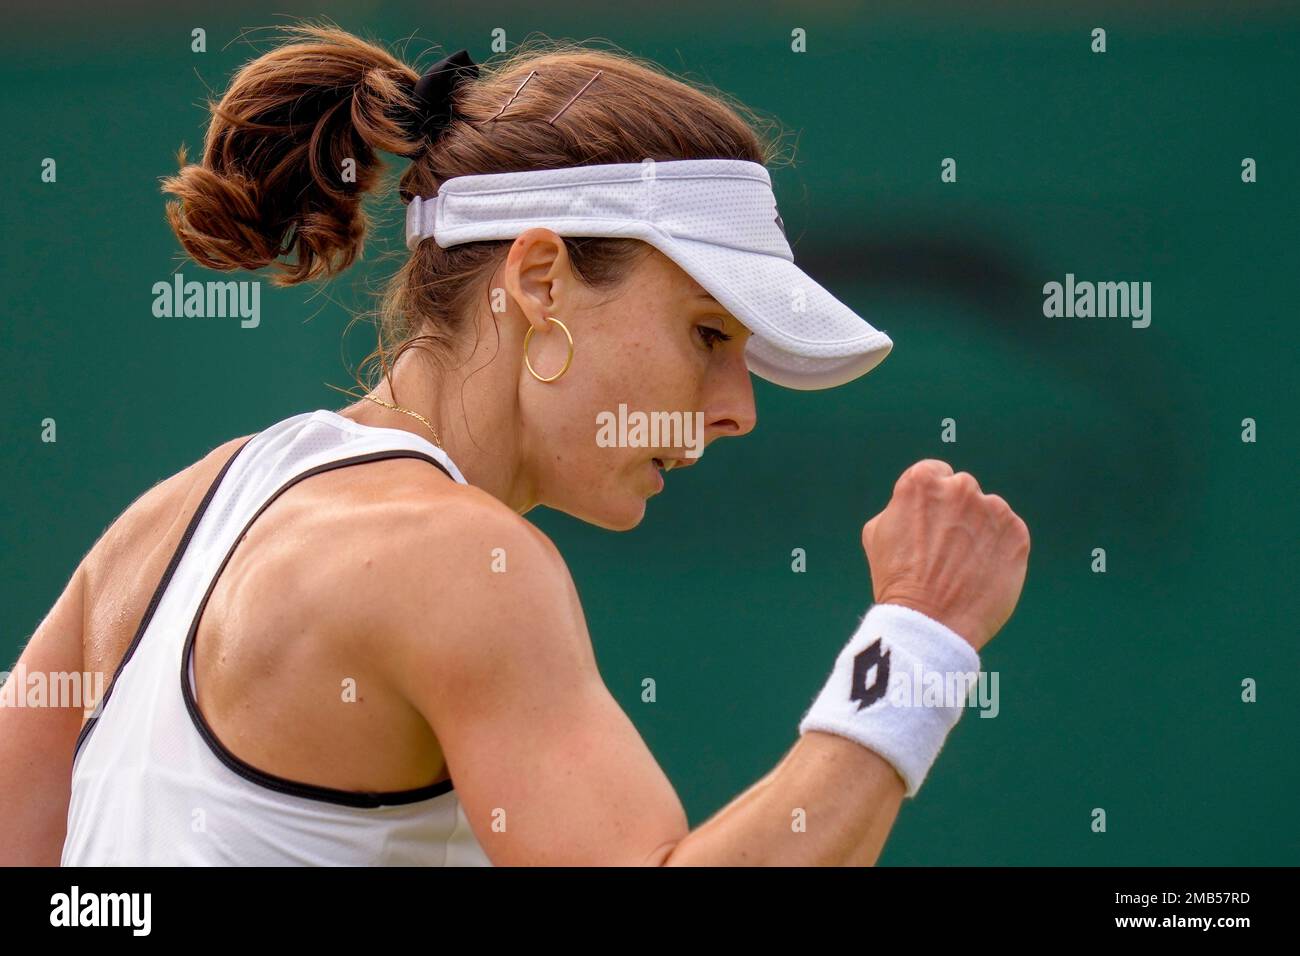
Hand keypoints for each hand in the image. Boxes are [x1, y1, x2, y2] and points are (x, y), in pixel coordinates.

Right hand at [861, 459, 1029, 651]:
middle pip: (962, 491)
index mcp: (922, 481)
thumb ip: (900, 506)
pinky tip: (981, 572)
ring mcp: (993, 509)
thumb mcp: (876, 532)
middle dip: (956, 514)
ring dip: (979, 531)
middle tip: (945, 550)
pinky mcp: (1017, 534)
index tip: (929, 526)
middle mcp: (961, 487)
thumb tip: (917, 504)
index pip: (935, 474)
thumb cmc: (896, 580)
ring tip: (963, 566)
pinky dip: (999, 549)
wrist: (929, 622)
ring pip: (988, 512)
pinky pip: (1008, 534)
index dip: (930, 502)